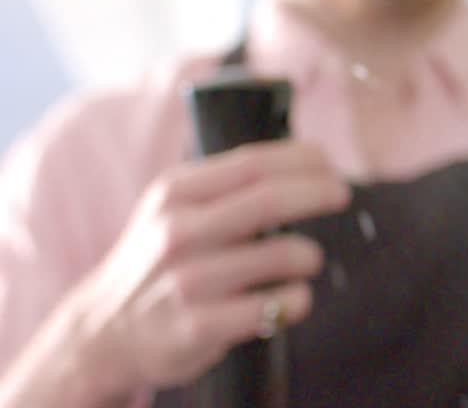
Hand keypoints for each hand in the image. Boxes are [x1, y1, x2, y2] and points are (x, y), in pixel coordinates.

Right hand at [63, 141, 349, 399]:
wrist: (104, 330)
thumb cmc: (160, 260)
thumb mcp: (174, 207)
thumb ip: (227, 183)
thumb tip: (306, 160)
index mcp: (175, 194)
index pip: (252, 162)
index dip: (302, 158)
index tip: (329, 162)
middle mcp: (177, 232)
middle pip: (270, 199)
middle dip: (318, 192)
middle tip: (341, 194)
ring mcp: (186, 282)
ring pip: (282, 255)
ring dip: (308, 255)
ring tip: (305, 260)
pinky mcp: (197, 328)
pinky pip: (275, 306)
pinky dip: (297, 299)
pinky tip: (291, 298)